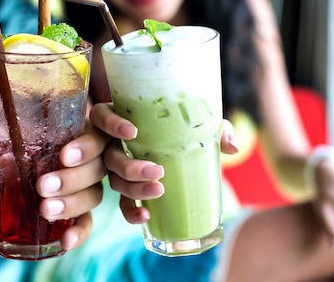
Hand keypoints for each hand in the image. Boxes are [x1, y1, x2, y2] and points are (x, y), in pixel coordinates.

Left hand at [0, 116, 108, 249]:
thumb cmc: (17, 138)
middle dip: (72, 179)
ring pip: (94, 194)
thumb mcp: (1, 136)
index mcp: (80, 131)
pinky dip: (79, 232)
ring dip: (72, 204)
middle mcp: (90, 158)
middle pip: (97, 168)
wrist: (22, 153)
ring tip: (45, 209)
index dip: (86, 147)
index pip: (97, 136)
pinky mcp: (81, 209)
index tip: (63, 156)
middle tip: (42, 186)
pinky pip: (87, 221)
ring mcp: (88, 185)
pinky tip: (65, 241)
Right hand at [94, 101, 236, 223]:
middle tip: (157, 172)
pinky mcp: (125, 191)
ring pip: (114, 181)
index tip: (133, 133)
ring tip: (159, 191)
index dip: (112, 124)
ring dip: (134, 188)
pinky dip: (131, 212)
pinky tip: (145, 217)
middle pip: (108, 155)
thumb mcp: (197, 124)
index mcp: (122, 119)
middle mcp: (112, 143)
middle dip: (129, 166)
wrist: (182, 151)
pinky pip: (122, 203)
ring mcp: (115, 169)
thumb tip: (230, 145)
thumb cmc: (182, 129)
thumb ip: (215, 127)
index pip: (102, 116)